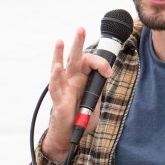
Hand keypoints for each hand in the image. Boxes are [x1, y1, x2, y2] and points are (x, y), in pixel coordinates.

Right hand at [42, 28, 112, 161]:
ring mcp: (64, 89)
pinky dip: (56, 77)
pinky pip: (56, 87)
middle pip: (75, 58)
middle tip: (81, 29)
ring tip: (59, 41)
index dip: (101, 64)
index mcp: (83, 80)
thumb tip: (104, 77)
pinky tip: (56, 67)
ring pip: (62, 68)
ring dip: (60, 54)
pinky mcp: (58, 100)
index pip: (91, 63)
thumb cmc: (81, 119)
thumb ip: (99, 91)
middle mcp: (72, 81)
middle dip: (78, 43)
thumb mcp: (96, 104)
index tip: (109, 73)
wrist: (70, 136)